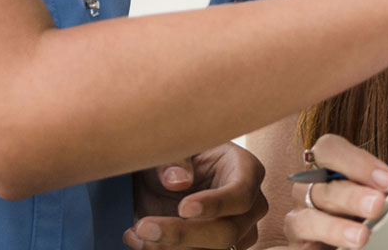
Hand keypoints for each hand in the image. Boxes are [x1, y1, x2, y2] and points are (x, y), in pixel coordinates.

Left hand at [126, 142, 267, 248]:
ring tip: (137, 231)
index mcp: (247, 171)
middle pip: (227, 232)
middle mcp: (250, 207)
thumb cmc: (180, 156)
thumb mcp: (174, 147)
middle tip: (144, 227)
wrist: (170, 177)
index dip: (215, 205)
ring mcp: (238, 234)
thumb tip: (178, 182)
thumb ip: (174, 160)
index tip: (183, 207)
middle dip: (182, 234)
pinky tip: (138, 240)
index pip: (241, 195)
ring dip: (169, 248)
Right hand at [284, 134, 387, 248]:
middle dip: (352, 196)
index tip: (386, 178)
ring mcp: (298, 219)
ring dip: (335, 227)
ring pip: (308, 219)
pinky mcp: (297, 247)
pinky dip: (320, 246)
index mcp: (323, 167)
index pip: (329, 149)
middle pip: (322, 186)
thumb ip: (380, 188)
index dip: (357, 162)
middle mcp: (306, 190)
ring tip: (361, 236)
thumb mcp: (369, 194)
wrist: (340, 244)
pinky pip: (299, 248)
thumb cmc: (358, 211)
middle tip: (377, 204)